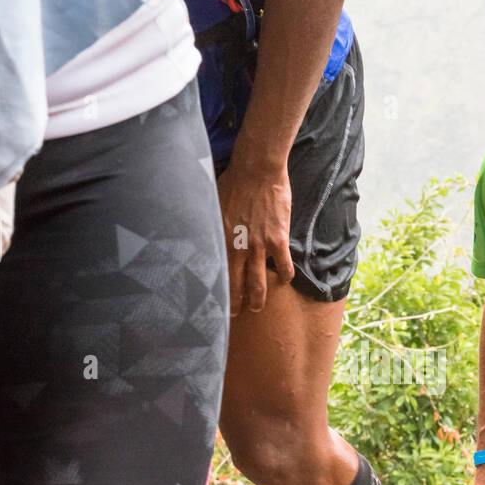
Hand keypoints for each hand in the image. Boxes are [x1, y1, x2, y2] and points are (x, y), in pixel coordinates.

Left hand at [216, 161, 294, 314]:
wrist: (256, 169)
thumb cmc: (232, 182)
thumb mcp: (211, 205)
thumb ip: (208, 224)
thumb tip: (198, 232)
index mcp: (219, 241)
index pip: (215, 275)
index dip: (214, 293)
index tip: (212, 303)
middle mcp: (237, 248)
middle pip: (236, 286)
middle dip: (235, 305)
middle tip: (235, 315)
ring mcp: (259, 246)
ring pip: (259, 283)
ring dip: (258, 299)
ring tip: (257, 308)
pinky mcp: (278, 239)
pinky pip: (284, 266)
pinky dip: (286, 276)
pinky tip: (285, 280)